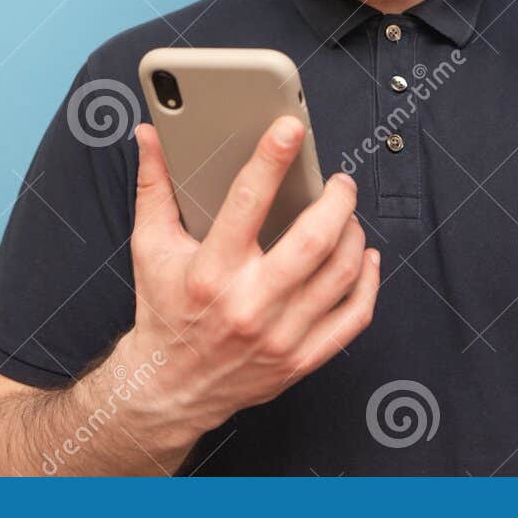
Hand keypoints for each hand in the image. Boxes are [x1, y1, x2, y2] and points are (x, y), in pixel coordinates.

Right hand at [114, 115, 379, 444]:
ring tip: (347, 214)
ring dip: (353, 233)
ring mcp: (280, 336)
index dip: (272, 159)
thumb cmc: (163, 310)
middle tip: (339, 181)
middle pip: (314, 240)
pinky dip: (367, 281)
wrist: (169, 388)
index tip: (289, 129)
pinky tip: (363, 257)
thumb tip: (150, 135)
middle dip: (337, 199)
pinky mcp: (301, 358)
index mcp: (210, 272)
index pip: (247, 203)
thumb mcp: (150, 247)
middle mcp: (249, 304)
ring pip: (339, 273)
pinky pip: (353, 316)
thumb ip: (153, 186)